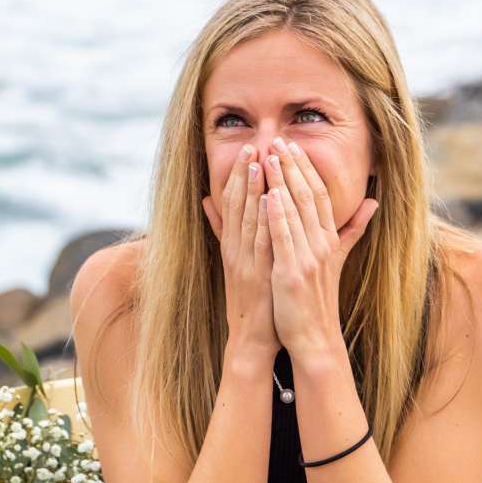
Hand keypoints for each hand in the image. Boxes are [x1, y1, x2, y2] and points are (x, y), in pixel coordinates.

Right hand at [202, 147, 279, 358]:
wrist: (251, 337)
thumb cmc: (250, 298)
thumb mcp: (233, 260)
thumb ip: (222, 230)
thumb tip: (207, 200)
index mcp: (232, 245)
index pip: (232, 202)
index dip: (238, 175)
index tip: (248, 149)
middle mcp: (235, 249)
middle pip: (237, 205)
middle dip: (245, 174)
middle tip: (253, 145)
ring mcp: (246, 262)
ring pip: (249, 219)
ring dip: (254, 190)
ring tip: (261, 163)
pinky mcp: (258, 275)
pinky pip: (263, 243)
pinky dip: (267, 220)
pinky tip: (273, 201)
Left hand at [261, 143, 378, 350]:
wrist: (314, 336)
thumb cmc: (319, 296)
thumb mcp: (338, 258)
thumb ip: (352, 229)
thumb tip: (373, 202)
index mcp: (330, 239)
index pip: (320, 195)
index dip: (306, 168)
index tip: (293, 145)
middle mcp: (322, 244)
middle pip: (308, 196)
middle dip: (292, 166)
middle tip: (278, 140)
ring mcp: (308, 258)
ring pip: (295, 212)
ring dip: (281, 182)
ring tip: (268, 157)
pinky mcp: (292, 273)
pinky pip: (284, 238)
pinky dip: (277, 215)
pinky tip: (267, 195)